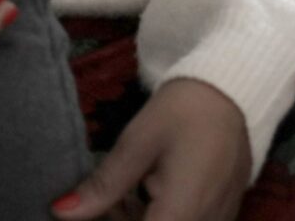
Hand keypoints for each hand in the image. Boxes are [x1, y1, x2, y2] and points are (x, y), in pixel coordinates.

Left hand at [55, 78, 249, 220]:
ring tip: (124, 188)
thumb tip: (60, 212)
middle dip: (122, 220)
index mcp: (181, 213)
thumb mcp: (138, 142)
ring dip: (139, 217)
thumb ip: (103, 186)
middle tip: (105, 196)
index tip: (99, 209)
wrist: (234, 87)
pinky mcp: (222, 212)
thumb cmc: (184, 109)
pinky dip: (161, 214)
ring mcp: (217, 220)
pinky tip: (148, 188)